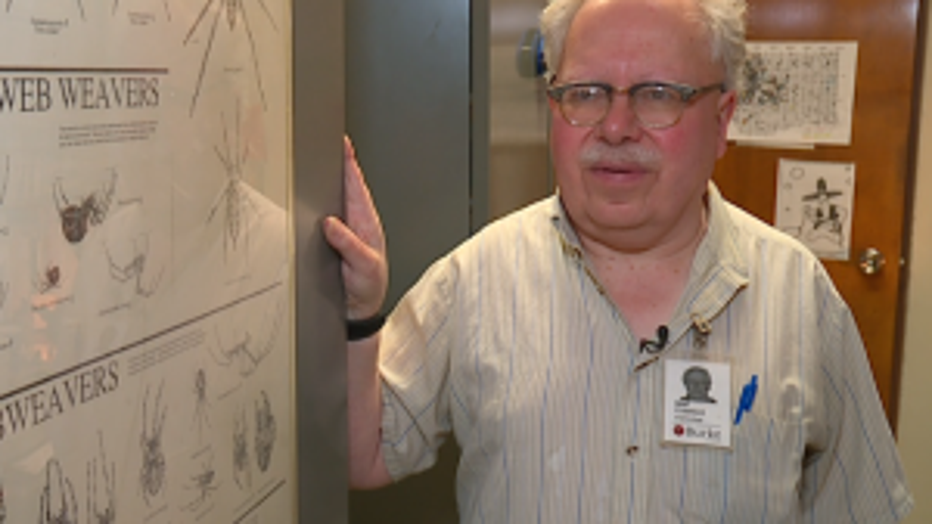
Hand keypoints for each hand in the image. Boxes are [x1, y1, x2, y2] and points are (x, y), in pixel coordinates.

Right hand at [323, 136, 387, 319]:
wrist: (358, 311)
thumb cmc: (367, 288)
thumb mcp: (363, 267)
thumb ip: (349, 245)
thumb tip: (332, 223)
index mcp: (366, 223)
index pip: (356, 186)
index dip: (349, 163)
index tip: (343, 143)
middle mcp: (354, 222)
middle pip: (342, 186)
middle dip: (334, 163)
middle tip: (322, 140)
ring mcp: (341, 229)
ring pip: (330, 199)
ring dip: (321, 181)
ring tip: (311, 159)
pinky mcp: (329, 240)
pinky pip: (318, 215)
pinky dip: (312, 202)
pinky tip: (303, 194)